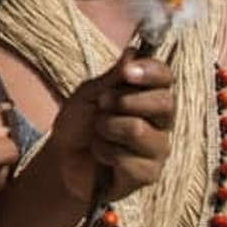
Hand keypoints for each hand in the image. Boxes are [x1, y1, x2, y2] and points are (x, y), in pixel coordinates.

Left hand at [48, 55, 177, 204]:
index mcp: (149, 95)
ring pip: (138, 129)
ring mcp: (157, 148)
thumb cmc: (78, 123)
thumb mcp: (89, 94)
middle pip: (164, 102)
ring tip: (97, 134)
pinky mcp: (149, 174)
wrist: (61, 159)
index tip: (127, 71)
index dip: (151, 71)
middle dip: (124, 101)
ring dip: (107, 128)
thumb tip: (134, 52)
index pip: (165, 77)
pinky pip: (129, 159)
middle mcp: (160, 121)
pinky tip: (102, 157)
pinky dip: (105, 153)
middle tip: (102, 105)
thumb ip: (113, 77)